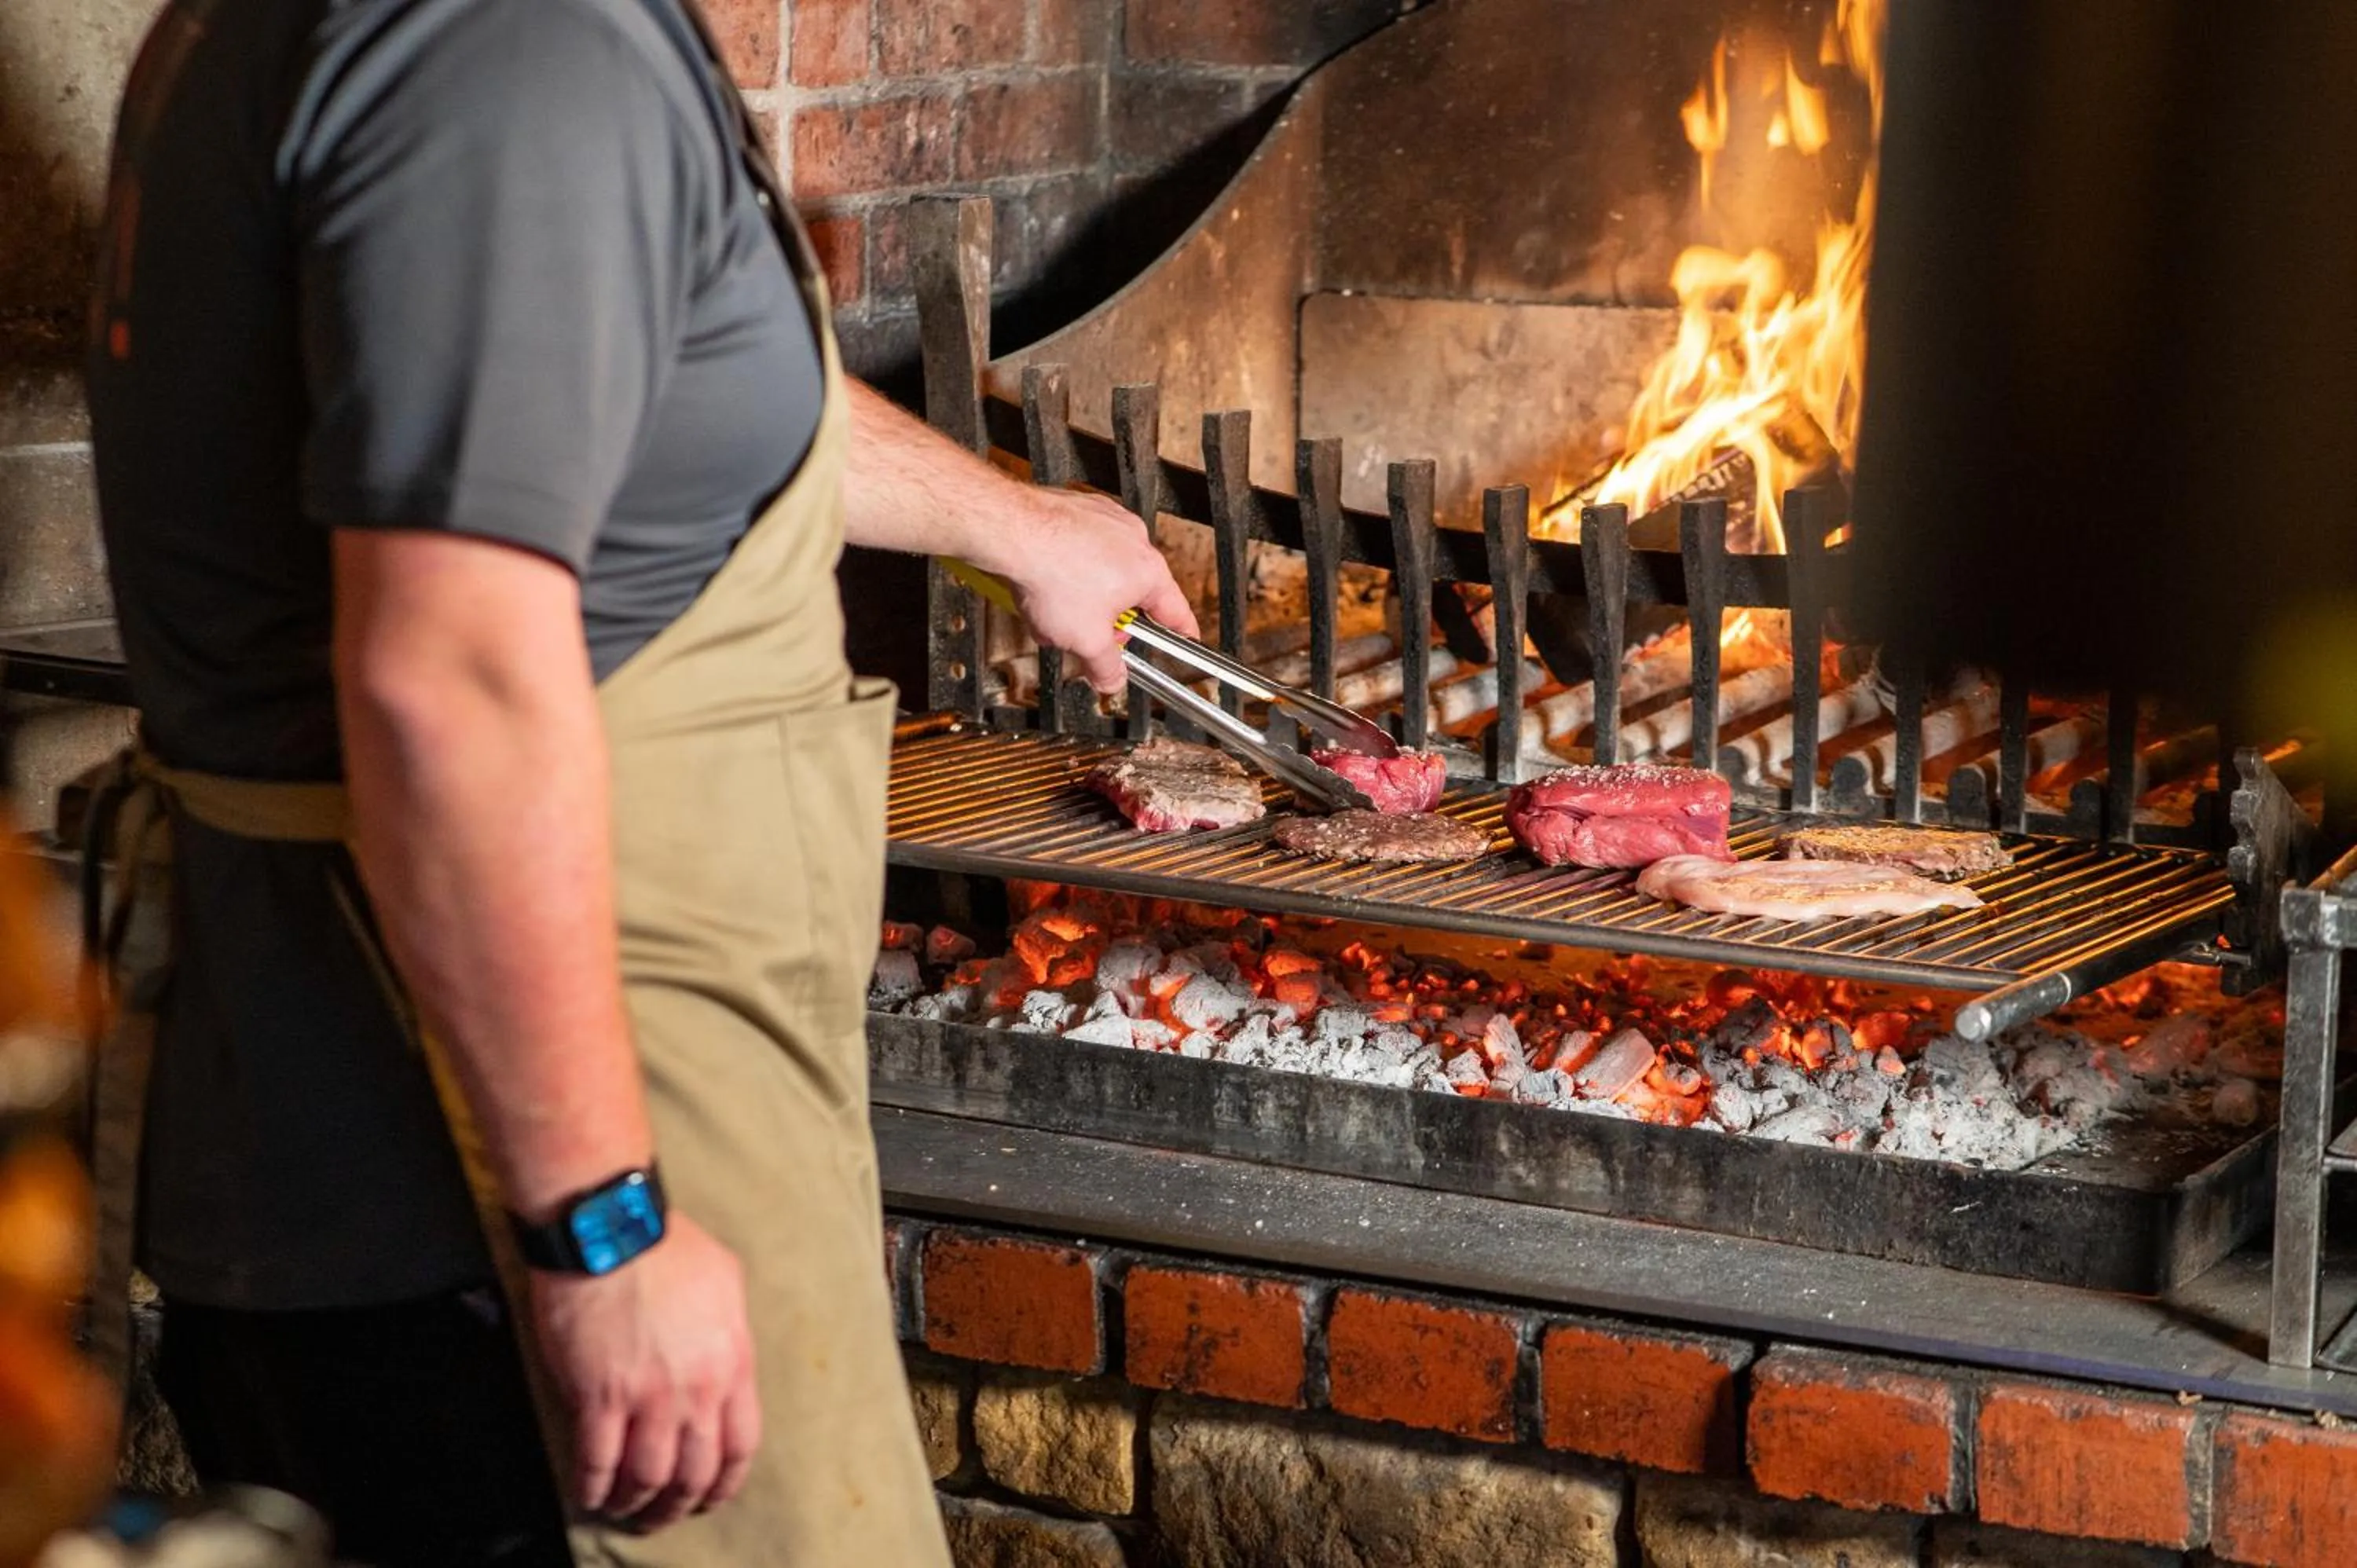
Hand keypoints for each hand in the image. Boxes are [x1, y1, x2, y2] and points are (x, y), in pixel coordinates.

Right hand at [529, 1215, 759, 1530]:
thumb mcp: (726, 1280)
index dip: (726, 1481)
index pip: (741, 1444)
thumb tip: (726, 1354)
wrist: (612, 1230)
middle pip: (695, 1471)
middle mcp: (696, 1388)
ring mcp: (647, 1396)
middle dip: (681, 1503)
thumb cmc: (665, 1245)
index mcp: (732, 1362)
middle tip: (665, 1514)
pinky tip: (590, 1493)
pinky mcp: (599, 1395)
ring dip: (637, 1501)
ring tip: (626, 1508)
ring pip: (648, 1475)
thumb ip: (731, 1329)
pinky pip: (597, 1459)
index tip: (713, 1494)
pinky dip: (594, 1485)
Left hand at [998, 489, 1200, 692]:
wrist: (1013, 531)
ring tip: (1056, 608)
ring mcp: (1107, 520)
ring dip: (1085, 595)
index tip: (1186, 640)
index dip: (1182, 633)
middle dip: (1109, 620)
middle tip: (1087, 635)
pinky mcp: (1079, 509)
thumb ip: (1105, 667)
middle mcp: (1134, 540)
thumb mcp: (1085, 641)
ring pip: (1104, 571)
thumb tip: (1112, 679)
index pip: (1177, 612)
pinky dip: (1068, 567)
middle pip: (1133, 594)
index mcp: (1148, 572)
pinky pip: (1081, 548)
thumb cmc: (1052, 576)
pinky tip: (1045, 582)